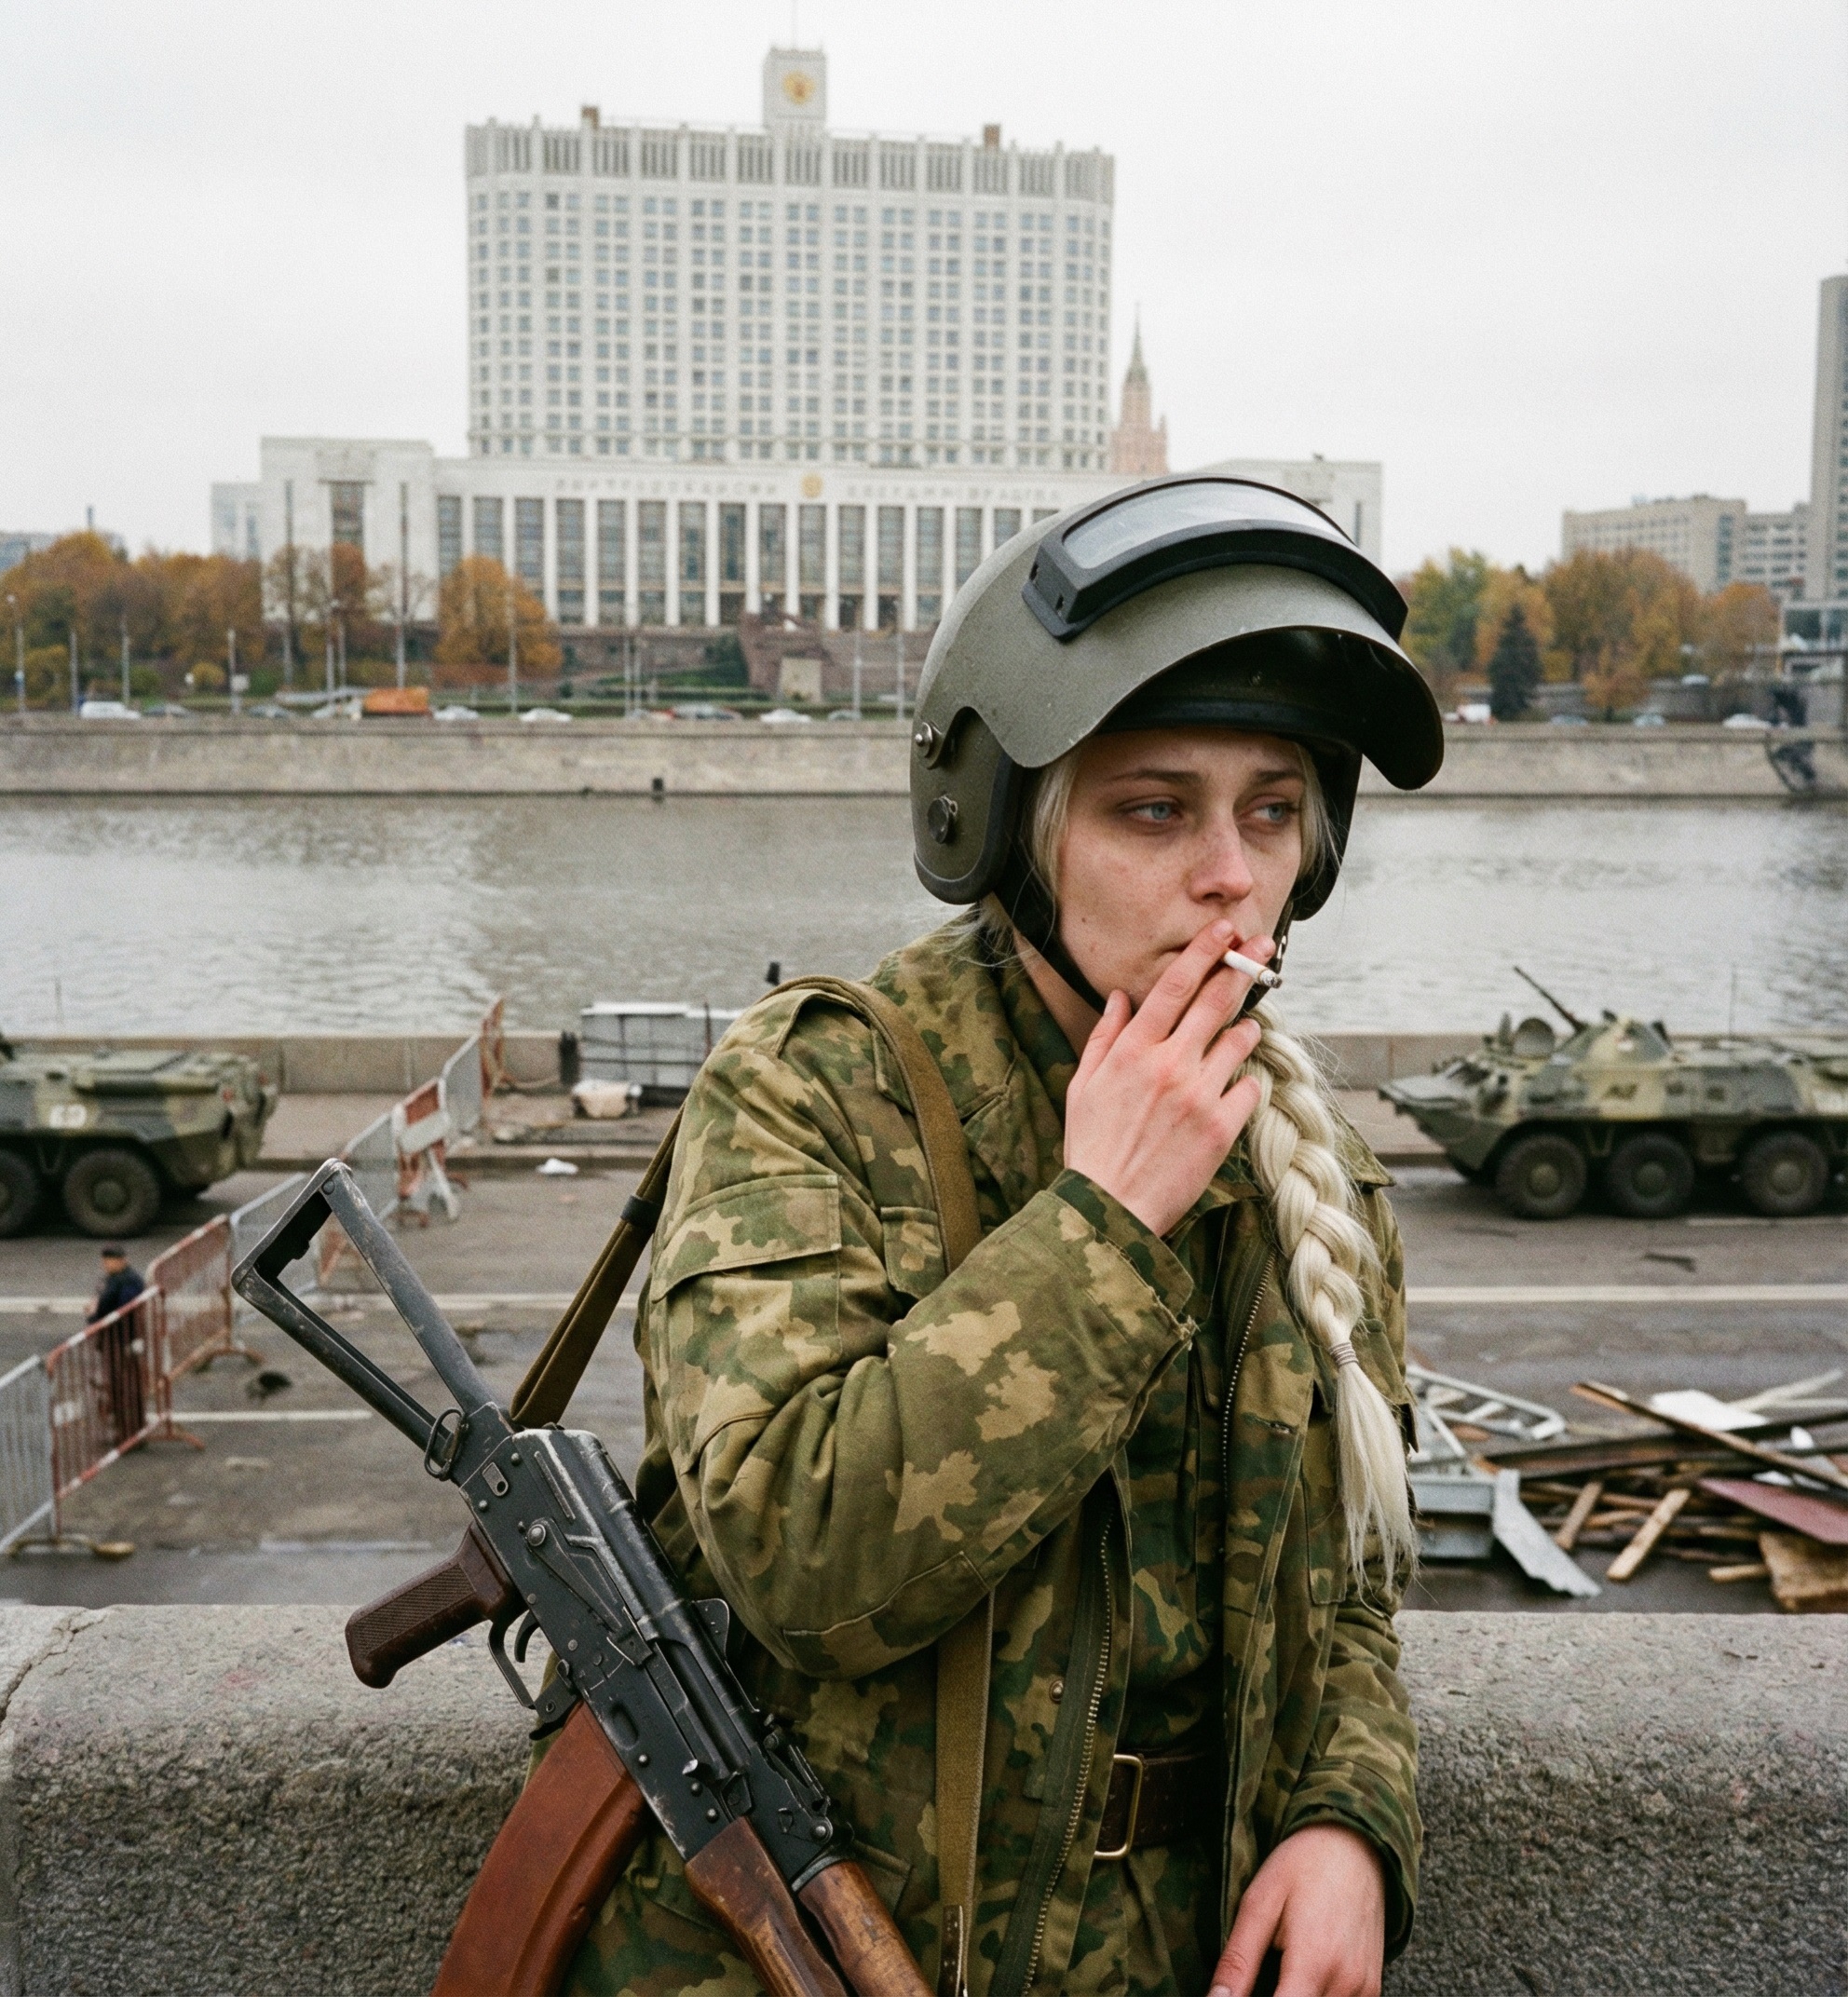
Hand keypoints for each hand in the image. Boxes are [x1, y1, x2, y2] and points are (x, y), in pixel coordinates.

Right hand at [1062, 919, 1270, 1238]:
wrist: (1110, 1206)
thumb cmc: (1092, 1146)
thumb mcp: (1083, 1085)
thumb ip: (1104, 1036)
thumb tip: (1119, 997)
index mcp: (1132, 1050)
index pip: (1174, 985)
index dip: (1204, 951)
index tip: (1225, 929)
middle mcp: (1169, 1065)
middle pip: (1215, 1001)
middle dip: (1243, 965)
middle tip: (1264, 945)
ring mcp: (1199, 1095)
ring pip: (1239, 1041)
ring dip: (1246, 1027)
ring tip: (1246, 1026)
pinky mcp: (1222, 1128)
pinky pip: (1248, 1088)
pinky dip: (1245, 1081)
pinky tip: (1235, 1084)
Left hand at [1208, 1825, 1386, 1996]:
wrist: (1354, 1844)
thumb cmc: (1302, 1866)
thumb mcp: (1259, 1903)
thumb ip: (1238, 1961)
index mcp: (1314, 1962)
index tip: (1243, 1992)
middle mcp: (1346, 1983)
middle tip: (1265, 1972)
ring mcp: (1365, 1989)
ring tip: (1281, 1972)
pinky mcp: (1372, 1988)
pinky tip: (1303, 1977)